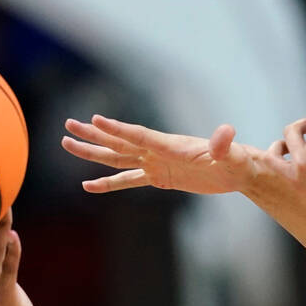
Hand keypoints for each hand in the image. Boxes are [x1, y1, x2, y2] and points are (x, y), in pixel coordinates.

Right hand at [61, 117, 255, 194]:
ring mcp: (156, 163)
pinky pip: (128, 180)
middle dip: (94, 135)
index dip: (119, 130)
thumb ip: (225, 145)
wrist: (238, 170)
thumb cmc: (237, 161)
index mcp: (171, 145)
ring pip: (118, 158)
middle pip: (120, 142)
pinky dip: (109, 183)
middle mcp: (159, 151)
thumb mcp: (233, 155)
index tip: (95, 119)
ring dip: (93, 152)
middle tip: (68, 125)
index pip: (140, 136)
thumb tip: (226, 133)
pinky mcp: (159, 178)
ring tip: (67, 144)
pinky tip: (89, 186)